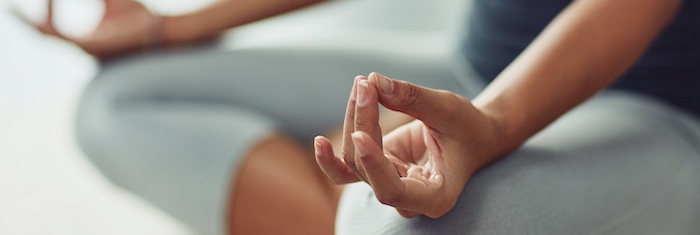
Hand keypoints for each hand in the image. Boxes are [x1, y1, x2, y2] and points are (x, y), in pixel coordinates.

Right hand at [31, 0, 154, 57]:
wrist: (160, 30)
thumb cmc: (141, 18)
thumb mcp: (113, 0)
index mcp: (87, 40)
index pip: (54, 27)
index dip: (45, 9)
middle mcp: (83, 48)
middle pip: (45, 35)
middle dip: (27, 23)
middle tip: (12, 9)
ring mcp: (83, 51)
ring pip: (46, 35)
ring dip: (32, 20)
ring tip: (20, 9)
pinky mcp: (87, 49)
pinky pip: (58, 33)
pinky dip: (50, 16)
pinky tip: (50, 0)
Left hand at [315, 73, 504, 217]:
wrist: (473, 135)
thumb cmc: (468, 126)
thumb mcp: (448, 108)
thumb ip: (412, 98)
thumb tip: (374, 81)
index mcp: (435, 196)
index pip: (393, 190)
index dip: (374, 166)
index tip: (360, 135)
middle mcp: (408, 199)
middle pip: (367, 168)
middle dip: (361, 123)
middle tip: (366, 84)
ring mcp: (389, 185)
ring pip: (354, 160)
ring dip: (354, 120)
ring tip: (363, 85)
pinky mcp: (377, 171)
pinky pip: (347, 169)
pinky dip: (330, 158)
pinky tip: (319, 143)